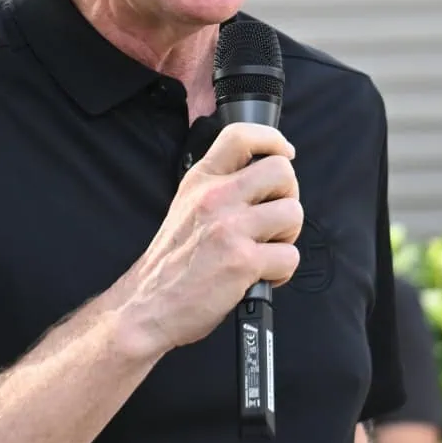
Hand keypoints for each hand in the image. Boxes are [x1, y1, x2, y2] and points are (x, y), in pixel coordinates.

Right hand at [115, 121, 301, 356]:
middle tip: (273, 220)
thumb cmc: (172, 263)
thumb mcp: (186, 207)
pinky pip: (290, 256)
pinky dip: (281, 272)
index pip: (241, 135)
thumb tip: (262, 177)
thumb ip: (218, 187)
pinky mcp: (242, 261)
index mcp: (201, 181)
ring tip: (265, 251)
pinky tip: (259, 276)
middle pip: (282, 172)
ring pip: (294, 214)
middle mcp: (215, 197)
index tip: (284, 154)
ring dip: (287, 237)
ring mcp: (230, 228)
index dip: (273, 139)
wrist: (148, 307)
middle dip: (288, 197)